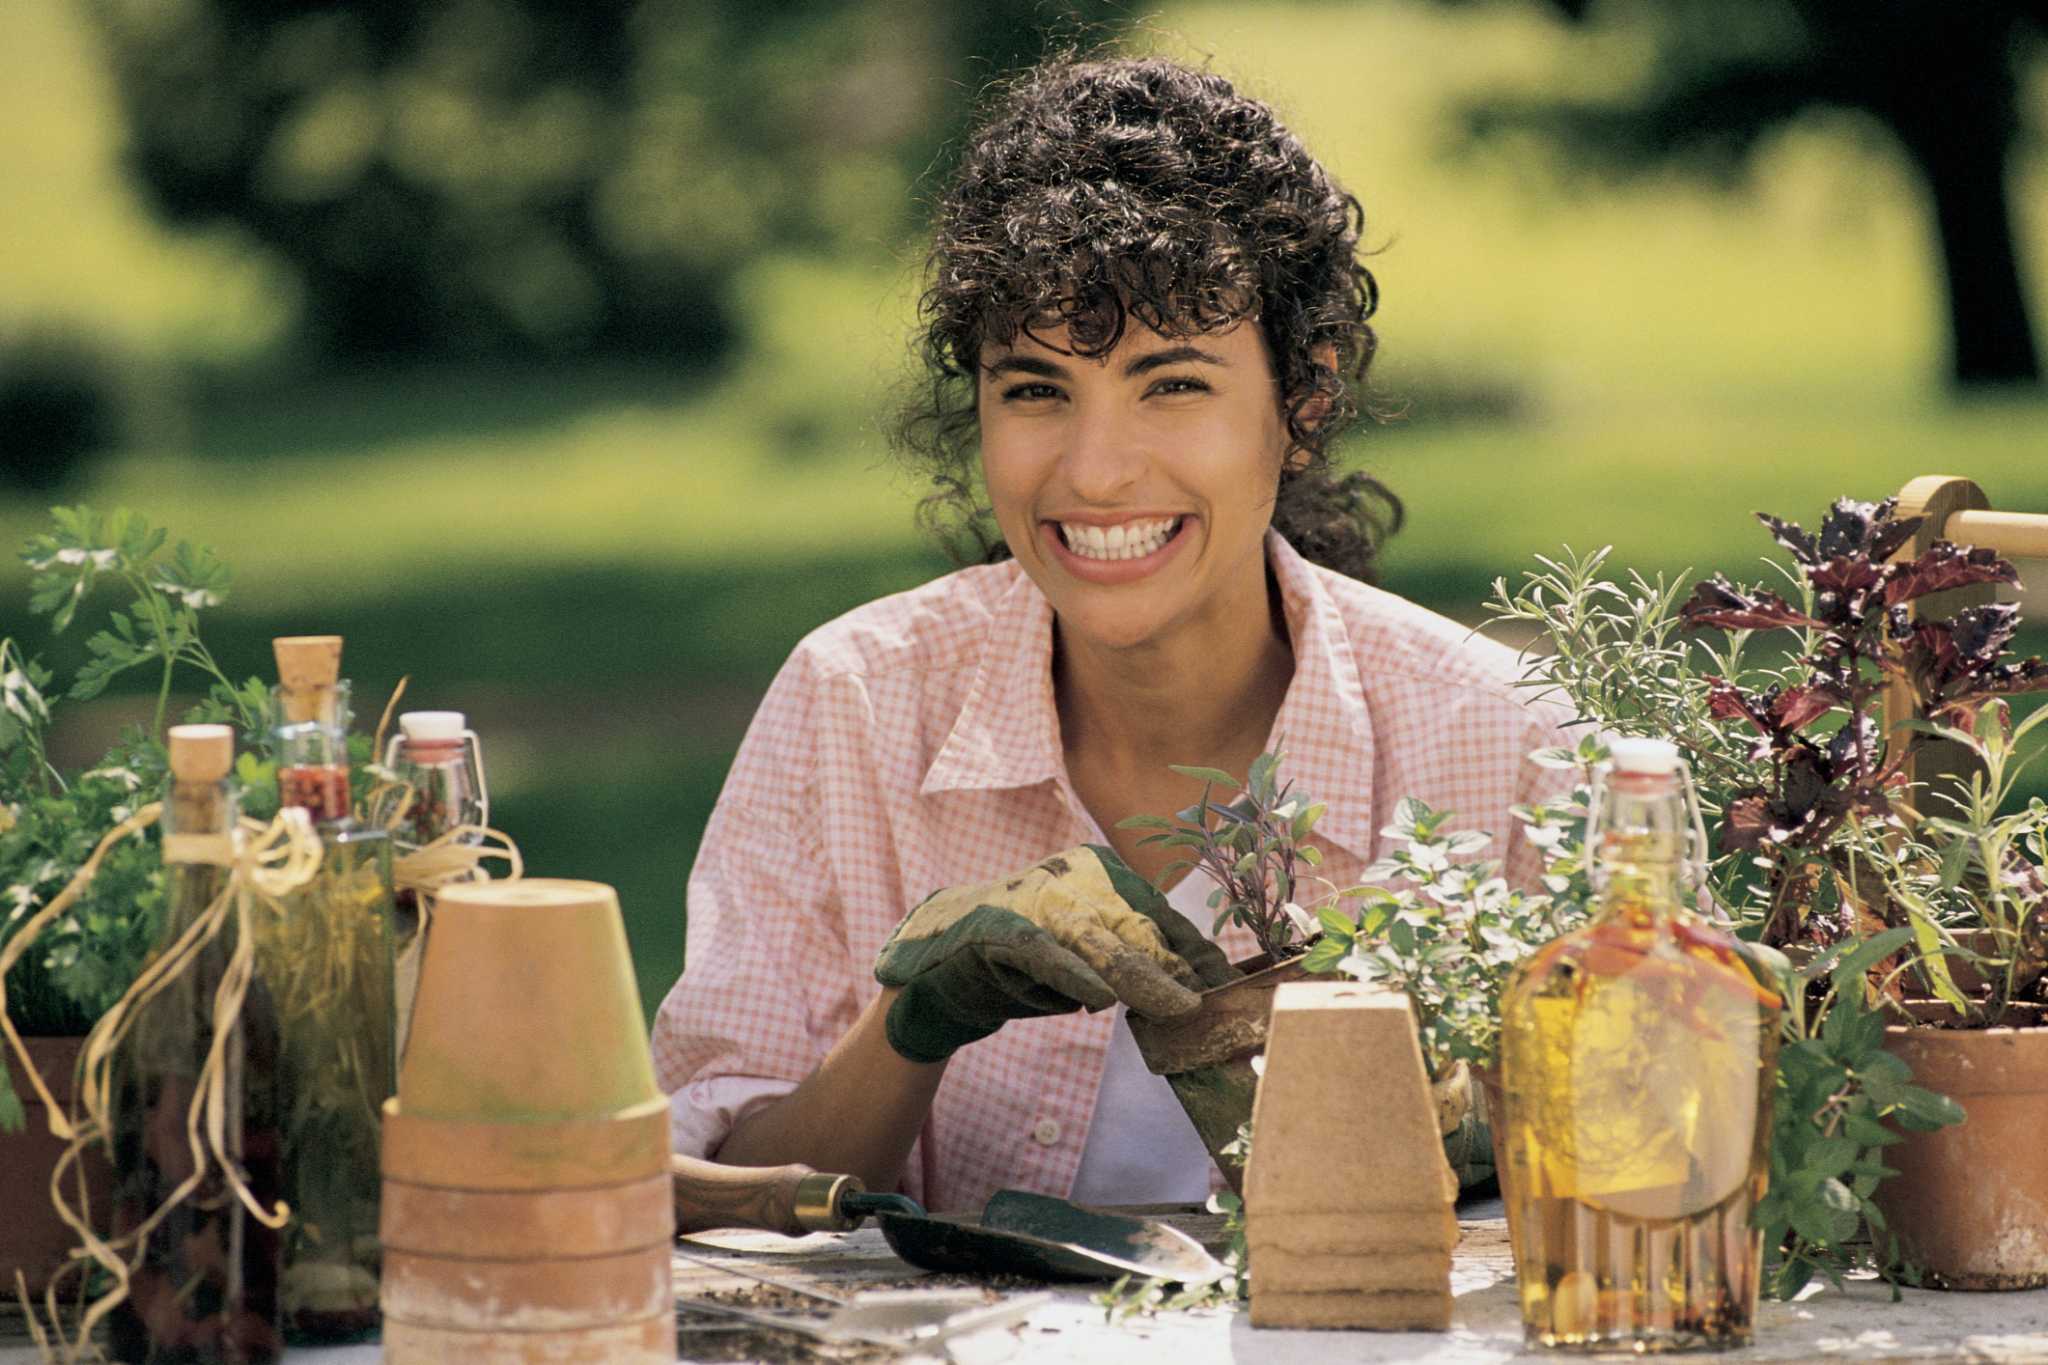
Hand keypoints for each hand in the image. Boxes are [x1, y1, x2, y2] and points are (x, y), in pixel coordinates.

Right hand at [872, 844, 1238, 1062]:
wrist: (930, 968)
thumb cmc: (1019, 963)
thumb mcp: (1080, 955)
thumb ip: (1126, 960)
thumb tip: (1190, 987)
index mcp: (1095, 871)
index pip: (1156, 914)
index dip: (1192, 951)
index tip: (1225, 984)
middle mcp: (1069, 877)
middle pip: (1136, 928)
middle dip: (1176, 969)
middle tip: (1209, 1004)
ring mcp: (1033, 901)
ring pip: (1099, 942)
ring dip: (1141, 977)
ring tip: (1177, 1006)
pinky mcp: (998, 931)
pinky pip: (1045, 954)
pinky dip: (1072, 974)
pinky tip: (1098, 996)